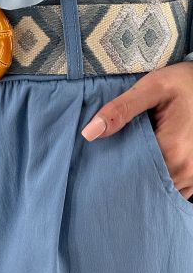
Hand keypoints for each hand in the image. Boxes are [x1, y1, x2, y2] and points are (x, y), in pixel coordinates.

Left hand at [81, 61, 192, 199]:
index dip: (116, 167)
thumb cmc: (182, 83)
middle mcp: (187, 170)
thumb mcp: (151, 88)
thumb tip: (89, 133)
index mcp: (172, 151)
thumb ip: (120, 110)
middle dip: (130, 174)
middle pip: (146, 183)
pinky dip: (161, 180)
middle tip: (118, 158)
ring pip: (161, 188)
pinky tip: (152, 163)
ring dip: (147, 178)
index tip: (105, 158)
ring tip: (136, 158)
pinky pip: (174, 189)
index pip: (132, 172)